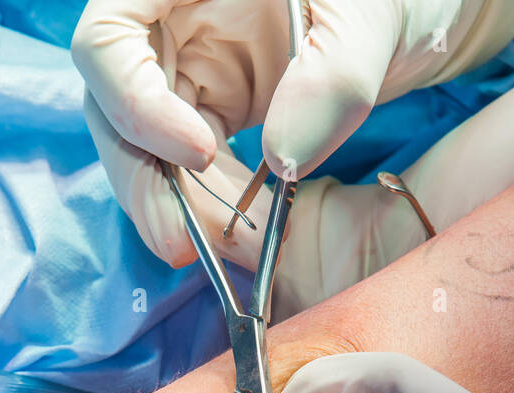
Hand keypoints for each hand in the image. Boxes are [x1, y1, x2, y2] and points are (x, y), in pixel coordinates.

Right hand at [70, 0, 513, 267]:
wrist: (407, 11)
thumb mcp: (367, 16)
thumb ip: (331, 80)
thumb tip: (281, 163)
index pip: (106, 39)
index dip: (136, 101)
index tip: (199, 149)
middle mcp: (166, 23)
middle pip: (110, 105)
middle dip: (142, 178)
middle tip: (182, 243)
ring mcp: (184, 70)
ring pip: (140, 145)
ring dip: (169, 204)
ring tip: (211, 248)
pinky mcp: (209, 112)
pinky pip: (185, 167)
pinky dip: (203, 205)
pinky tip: (236, 232)